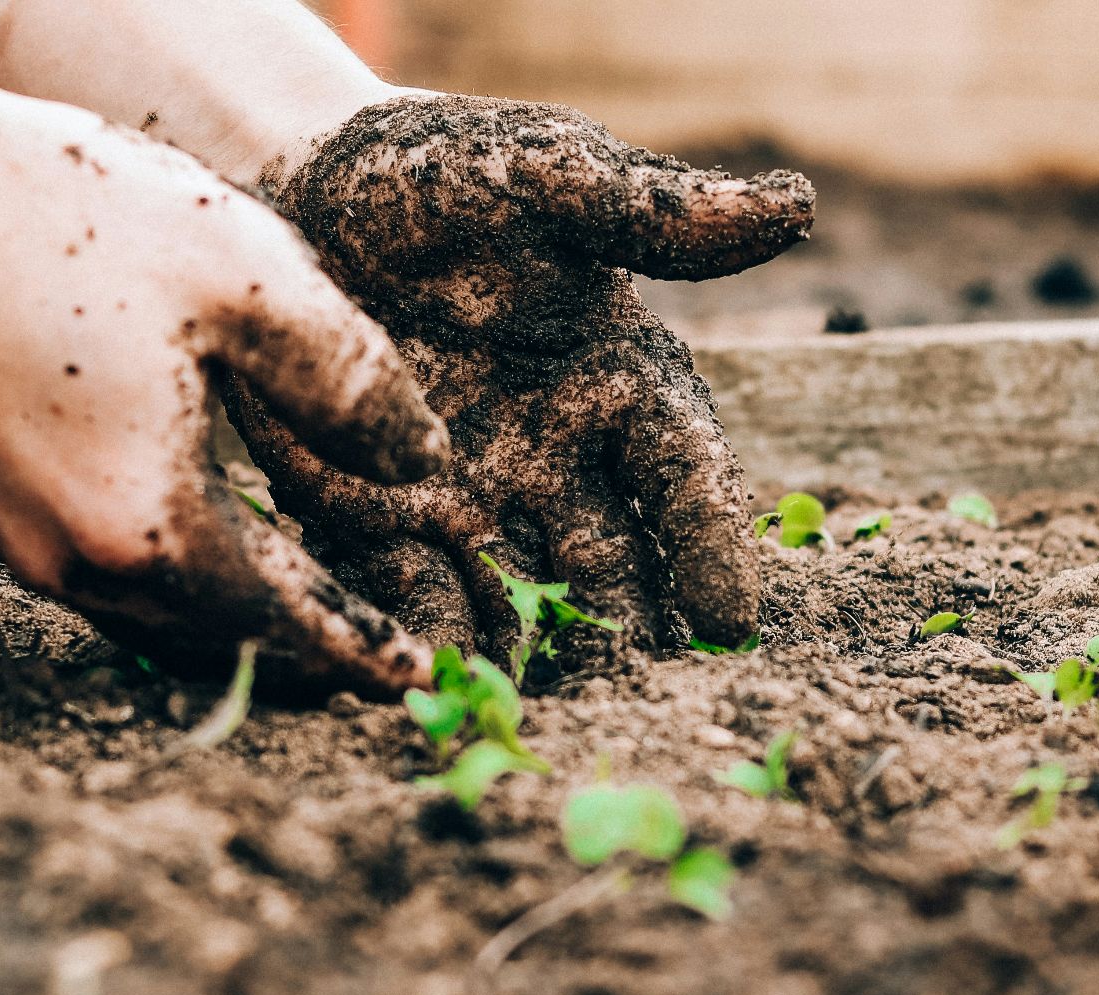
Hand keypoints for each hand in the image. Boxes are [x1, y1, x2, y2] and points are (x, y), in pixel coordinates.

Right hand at [0, 95, 448, 694]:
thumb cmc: (69, 219)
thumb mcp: (250, 281)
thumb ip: (353, 385)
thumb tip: (424, 464)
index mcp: (150, 527)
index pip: (287, 622)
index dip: (362, 649)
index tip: (420, 679)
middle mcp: (76, 563)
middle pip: (221, 640)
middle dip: (306, 652)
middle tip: (379, 653)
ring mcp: (20, 542)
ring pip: (160, 619)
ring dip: (240, 622)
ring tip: (311, 606)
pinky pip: (110, 578)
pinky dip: (180, 581)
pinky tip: (215, 540)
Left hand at [224, 94, 813, 666]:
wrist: (303, 188)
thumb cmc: (442, 174)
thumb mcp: (545, 176)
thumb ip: (650, 211)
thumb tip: (795, 207)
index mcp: (619, 382)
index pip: (683, 474)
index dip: (711, 542)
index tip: (732, 619)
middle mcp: (557, 458)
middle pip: (612, 563)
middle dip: (629, 632)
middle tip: (644, 701)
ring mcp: (470, 497)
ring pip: (520, 597)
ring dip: (534, 657)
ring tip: (542, 716)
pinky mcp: (378, 517)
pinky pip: (411, 591)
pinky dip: (427, 637)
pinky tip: (433, 683)